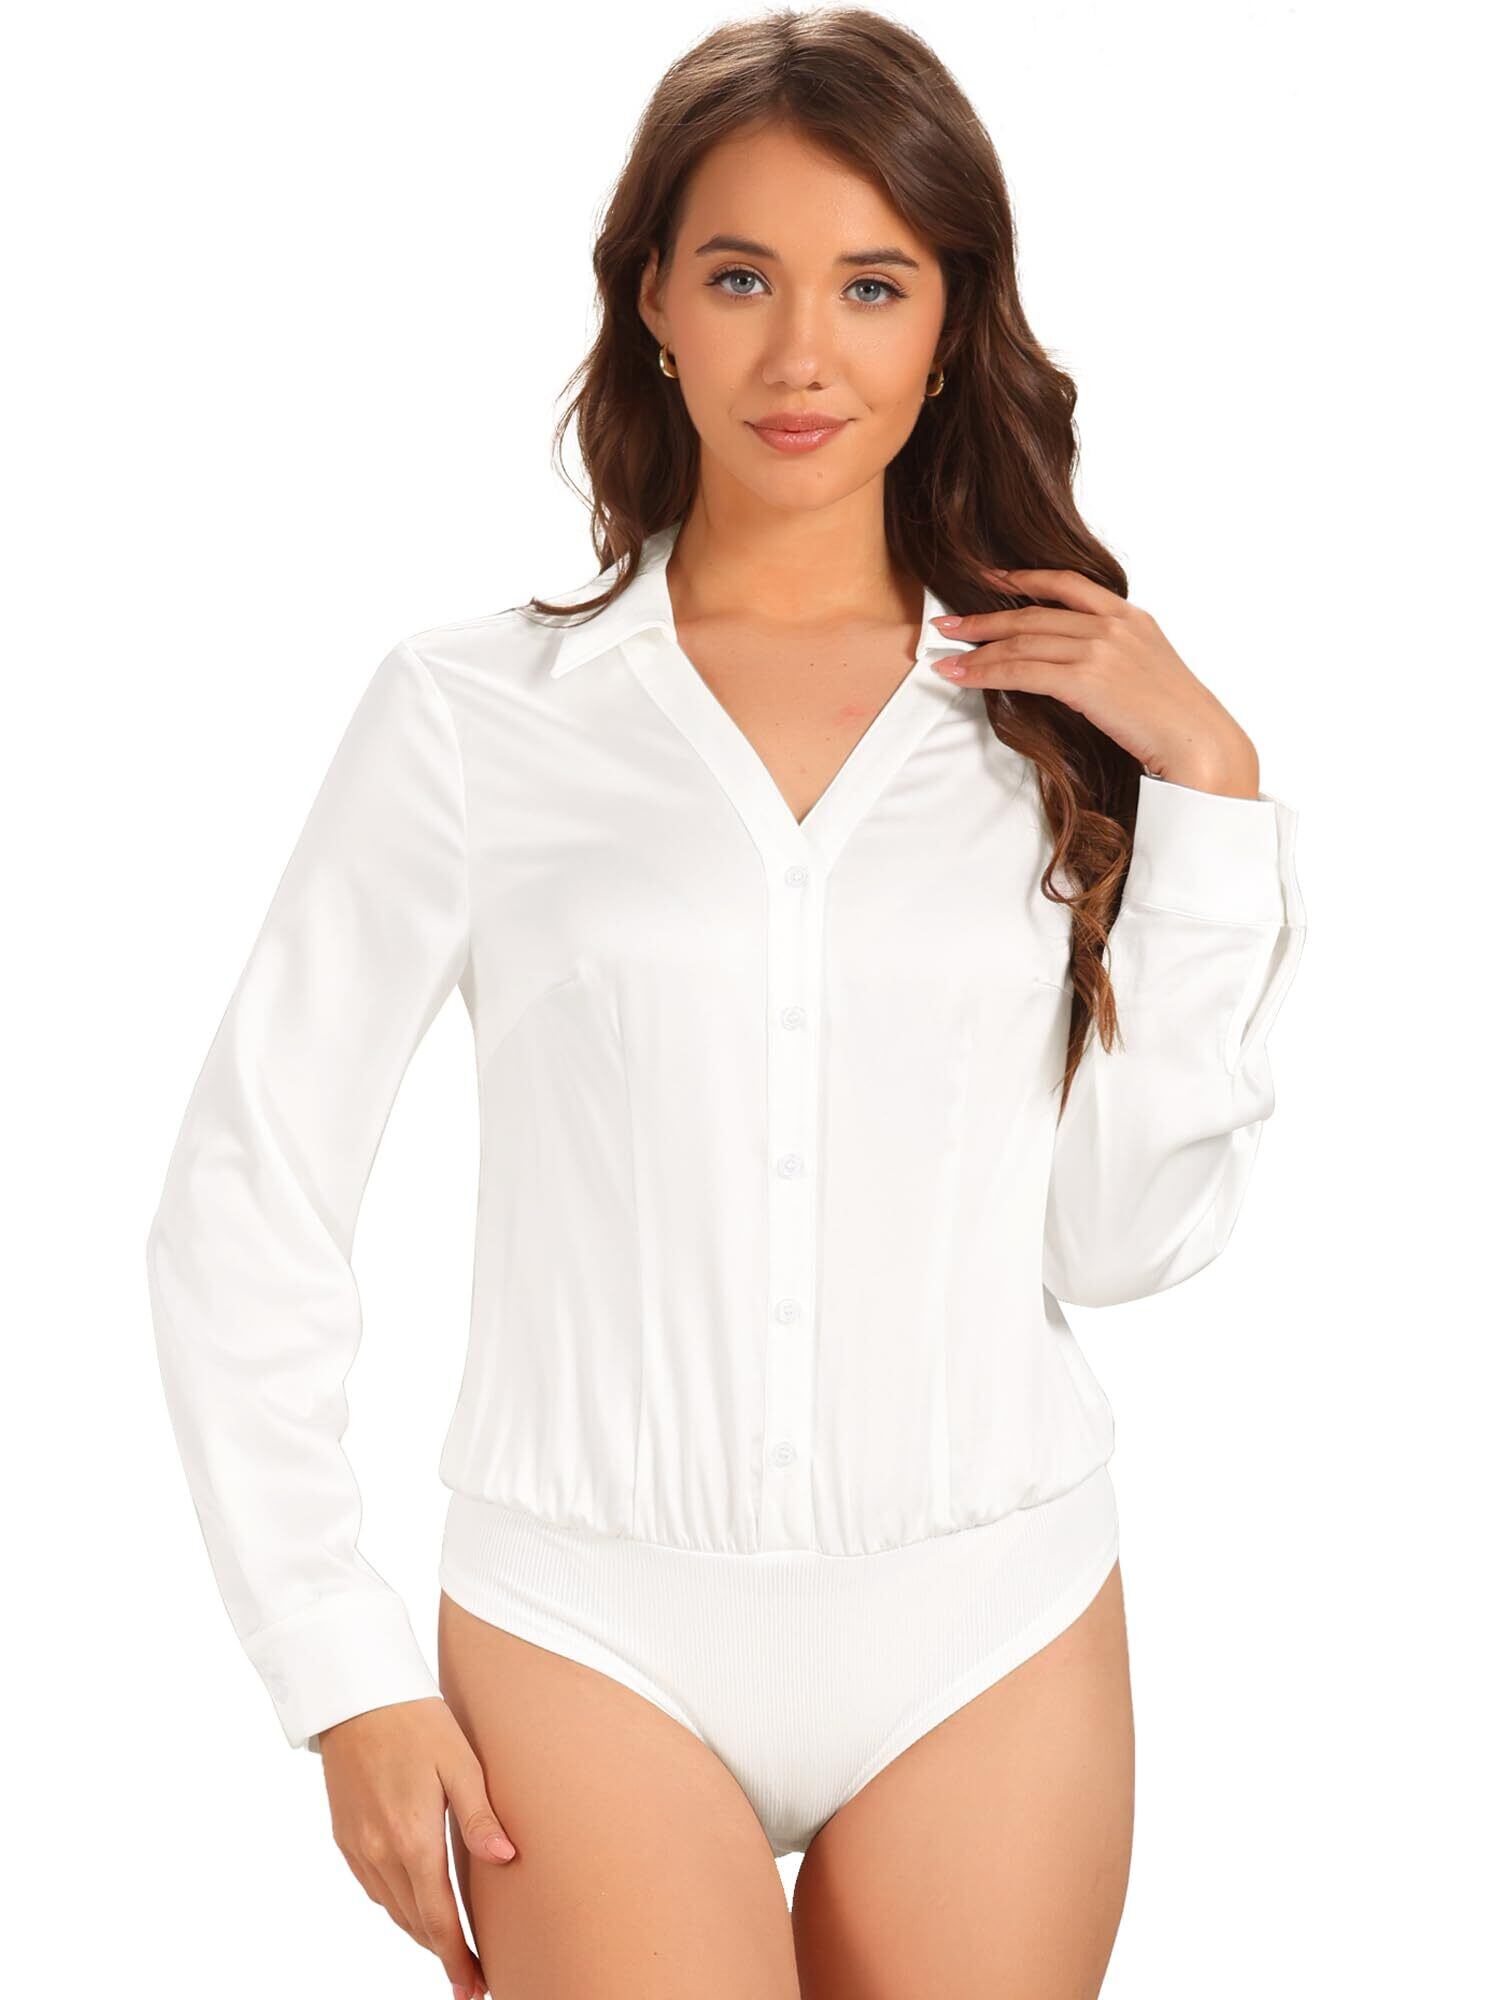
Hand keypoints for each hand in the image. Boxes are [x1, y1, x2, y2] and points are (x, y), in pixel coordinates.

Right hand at [320, 1696, 514, 1999]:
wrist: (357, 1695)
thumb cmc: (417, 1721)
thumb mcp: (461, 1762)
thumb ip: (480, 1817)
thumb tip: (506, 1860)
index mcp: (413, 1839)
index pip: (439, 1918)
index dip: (458, 1958)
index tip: (476, 1987)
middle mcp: (380, 1852)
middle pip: (415, 1922)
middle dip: (443, 1953)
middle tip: (471, 1977)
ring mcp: (358, 1846)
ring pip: (392, 1909)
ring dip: (420, 1931)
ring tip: (449, 1946)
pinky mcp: (344, 1835)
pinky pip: (373, 1887)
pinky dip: (396, 1905)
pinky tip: (414, 1902)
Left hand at [929, 566, 1260, 798]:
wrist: (1199, 742)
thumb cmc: (1177, 719)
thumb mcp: (1150, 669)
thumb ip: (1116, 654)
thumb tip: (1077, 665)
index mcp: (1130, 616)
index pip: (1067, 584)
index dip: (1023, 578)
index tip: (991, 577)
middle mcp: (1113, 625)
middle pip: (1032, 615)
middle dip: (983, 620)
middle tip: (948, 624)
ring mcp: (1099, 650)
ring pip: (1021, 643)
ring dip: (976, 651)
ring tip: (945, 658)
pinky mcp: (1085, 680)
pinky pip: (1021, 672)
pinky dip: (985, 673)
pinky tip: (962, 677)